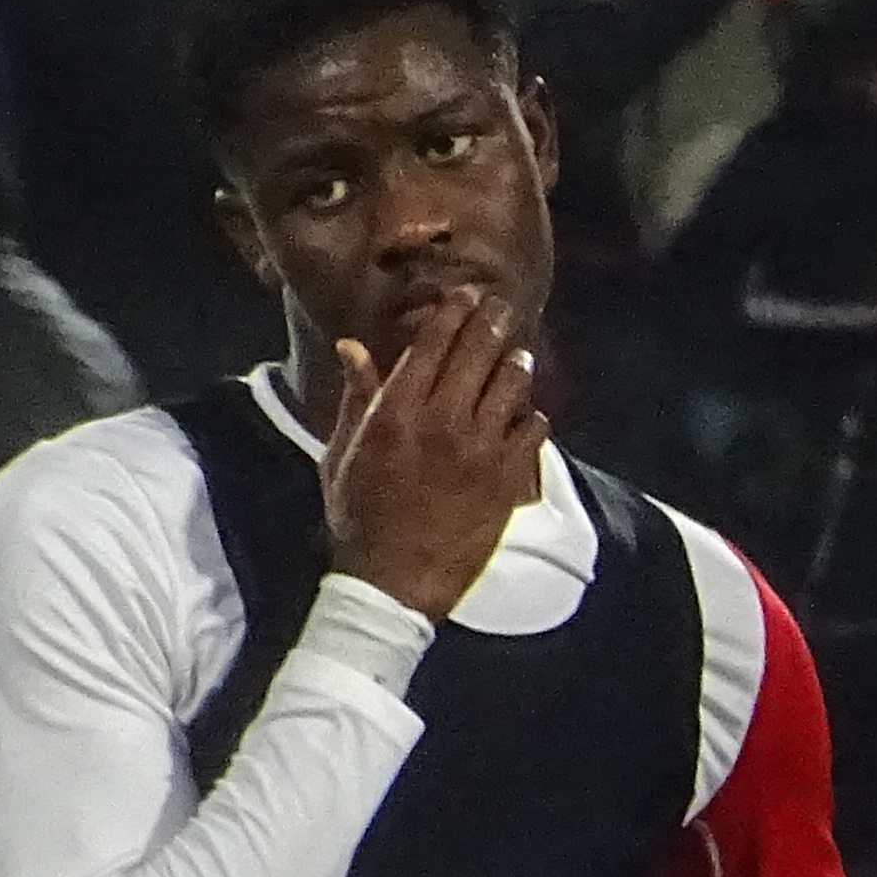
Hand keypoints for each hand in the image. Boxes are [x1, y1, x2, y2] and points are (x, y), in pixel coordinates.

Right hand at [323, 293, 549, 618]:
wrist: (393, 582)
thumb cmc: (359, 517)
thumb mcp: (342, 454)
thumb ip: (356, 397)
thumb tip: (352, 347)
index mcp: (397, 411)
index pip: (433, 343)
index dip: (453, 312)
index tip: (465, 295)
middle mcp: (443, 421)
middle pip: (478, 352)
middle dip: (492, 322)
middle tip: (501, 307)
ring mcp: (481, 449)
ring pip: (511, 384)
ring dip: (516, 364)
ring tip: (517, 355)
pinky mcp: (509, 478)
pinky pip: (533, 430)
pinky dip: (533, 416)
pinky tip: (527, 414)